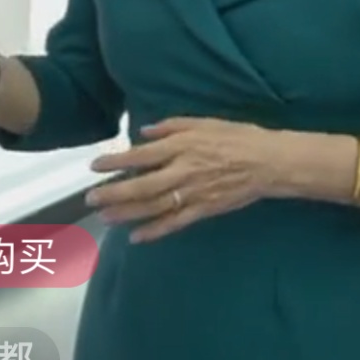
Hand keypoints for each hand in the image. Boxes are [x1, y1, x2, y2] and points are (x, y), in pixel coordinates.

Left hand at [85, 117, 283, 241]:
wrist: (268, 162)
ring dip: (127, 214)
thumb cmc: (237, 137)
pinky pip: (175, 223)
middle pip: (141, 186)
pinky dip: (154, 231)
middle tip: (91, 199)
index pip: (140, 156)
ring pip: (153, 207)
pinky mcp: (204, 210)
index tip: (95, 167)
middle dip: (113, 194)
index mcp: (181, 147)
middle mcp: (182, 171)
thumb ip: (171, 126)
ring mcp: (192, 193)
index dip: (115, 162)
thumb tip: (144, 132)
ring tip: (105, 218)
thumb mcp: (203, 122)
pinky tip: (136, 237)